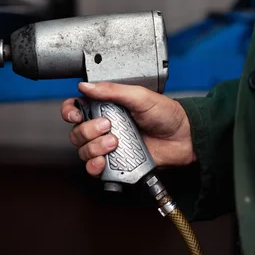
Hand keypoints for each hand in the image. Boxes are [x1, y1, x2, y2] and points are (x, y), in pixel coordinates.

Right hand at [61, 82, 195, 176]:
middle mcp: (104, 126)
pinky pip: (94, 168)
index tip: (76, 114)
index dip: (70, 112)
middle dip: (88, 130)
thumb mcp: (140, 96)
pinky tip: (103, 161)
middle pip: (77, 131)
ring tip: (115, 143)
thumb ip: (112, 90)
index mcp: (107, 107)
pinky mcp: (116, 163)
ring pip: (83, 150)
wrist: (184, 138)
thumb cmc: (166, 114)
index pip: (77, 108)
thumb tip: (87, 86)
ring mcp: (109, 146)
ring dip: (94, 147)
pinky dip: (94, 166)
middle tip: (108, 126)